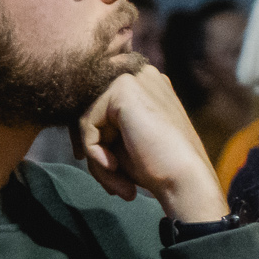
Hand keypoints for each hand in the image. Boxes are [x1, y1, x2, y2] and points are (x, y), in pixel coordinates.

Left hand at [74, 66, 227, 221]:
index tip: (106, 170)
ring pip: (87, 117)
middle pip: (90, 108)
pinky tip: (114, 167)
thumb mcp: (124, 143)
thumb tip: (73, 129)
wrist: (186, 179)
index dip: (95, 139)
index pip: (101, 105)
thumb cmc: (161, 168)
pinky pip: (86, 122)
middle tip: (111, 184)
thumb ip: (102, 128)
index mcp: (146, 84)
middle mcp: (140, 73)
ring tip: (116, 184)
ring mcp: (132, 77)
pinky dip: (93, 151)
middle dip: (94, 149)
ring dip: (95, 158)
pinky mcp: (122, 89)